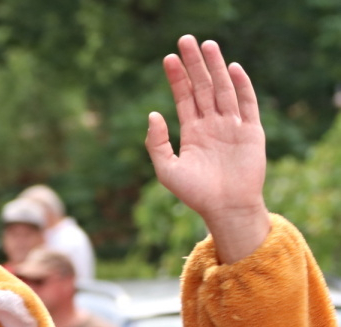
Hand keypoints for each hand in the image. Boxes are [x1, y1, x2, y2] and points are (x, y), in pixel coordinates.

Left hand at [146, 36, 269, 262]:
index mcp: (193, 133)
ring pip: (223, 89)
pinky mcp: (251, 131)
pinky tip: (232, 69)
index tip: (169, 58)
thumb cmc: (195, 194)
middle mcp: (212, 125)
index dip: (177, 78)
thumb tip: (153, 113)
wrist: (226, 209)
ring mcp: (232, 126)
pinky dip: (241, 86)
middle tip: (185, 40)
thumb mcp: (167, 170)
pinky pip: (246, 103)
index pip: (184, 98)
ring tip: (206, 45)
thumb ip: (157, 144)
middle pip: (203, 87)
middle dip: (194, 64)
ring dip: (216, 67)